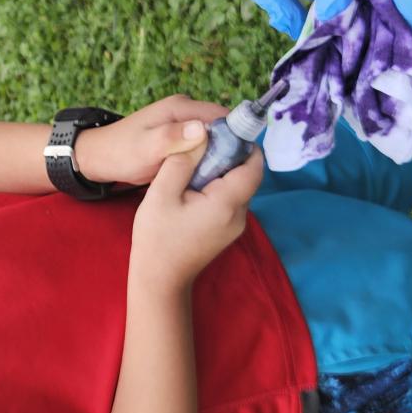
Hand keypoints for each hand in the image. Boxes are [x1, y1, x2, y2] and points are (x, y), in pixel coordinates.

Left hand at [76, 95, 228, 187]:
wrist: (99, 159)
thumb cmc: (120, 153)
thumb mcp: (146, 148)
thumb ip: (172, 137)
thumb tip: (202, 129)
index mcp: (180, 108)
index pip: (221, 115)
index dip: (235, 135)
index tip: (240, 161)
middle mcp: (185, 114)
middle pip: (220, 129)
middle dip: (228, 150)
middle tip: (230, 176)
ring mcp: (183, 128)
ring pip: (213, 142)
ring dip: (217, 158)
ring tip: (221, 180)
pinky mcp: (180, 142)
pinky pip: (202, 150)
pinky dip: (206, 162)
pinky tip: (207, 180)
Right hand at [129, 140, 263, 290]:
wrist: (159, 280)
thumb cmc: (157, 238)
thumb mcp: (161, 194)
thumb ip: (182, 161)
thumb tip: (200, 134)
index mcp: (227, 203)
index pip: (254, 165)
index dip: (244, 144)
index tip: (222, 132)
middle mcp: (240, 215)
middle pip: (247, 175)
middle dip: (229, 155)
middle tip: (201, 146)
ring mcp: (236, 225)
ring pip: (238, 187)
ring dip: (221, 172)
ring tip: (193, 166)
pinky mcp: (228, 231)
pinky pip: (230, 200)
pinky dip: (217, 187)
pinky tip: (193, 188)